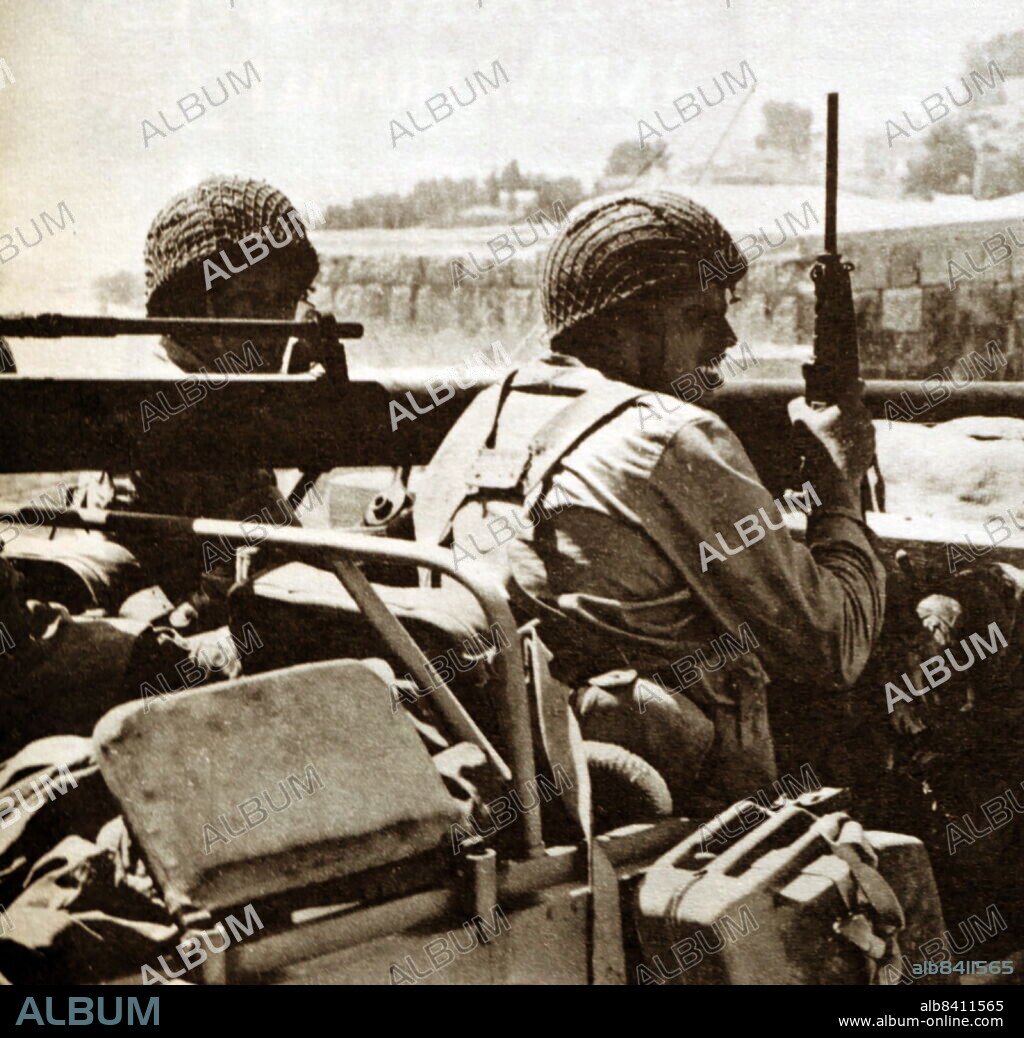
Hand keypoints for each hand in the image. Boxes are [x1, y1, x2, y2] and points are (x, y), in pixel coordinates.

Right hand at [788, 395, 874, 510]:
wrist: (834, 482)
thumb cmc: (817, 449)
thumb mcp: (799, 423)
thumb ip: (797, 406)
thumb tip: (798, 402)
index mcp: (850, 406)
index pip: (857, 384)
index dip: (850, 383)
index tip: (842, 389)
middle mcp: (864, 418)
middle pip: (854, 407)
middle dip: (842, 412)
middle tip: (824, 423)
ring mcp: (869, 436)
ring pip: (857, 426)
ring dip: (846, 430)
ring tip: (827, 443)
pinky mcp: (870, 451)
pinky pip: (859, 443)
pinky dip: (849, 446)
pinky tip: (834, 455)